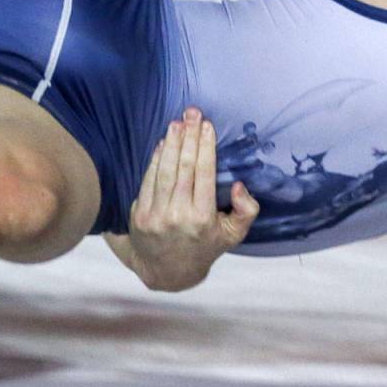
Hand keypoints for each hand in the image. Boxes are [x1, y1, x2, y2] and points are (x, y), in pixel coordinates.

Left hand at [127, 107, 259, 291]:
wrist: (168, 272)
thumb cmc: (205, 246)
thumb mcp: (233, 235)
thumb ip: (246, 211)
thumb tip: (240, 186)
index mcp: (203, 218)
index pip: (204, 174)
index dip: (205, 147)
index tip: (207, 125)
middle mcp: (179, 216)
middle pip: (184, 167)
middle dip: (189, 137)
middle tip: (192, 114)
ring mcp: (156, 215)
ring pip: (165, 171)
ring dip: (171, 143)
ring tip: (177, 123)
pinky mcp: (139, 215)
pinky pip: (148, 180)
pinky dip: (155, 159)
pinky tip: (163, 143)